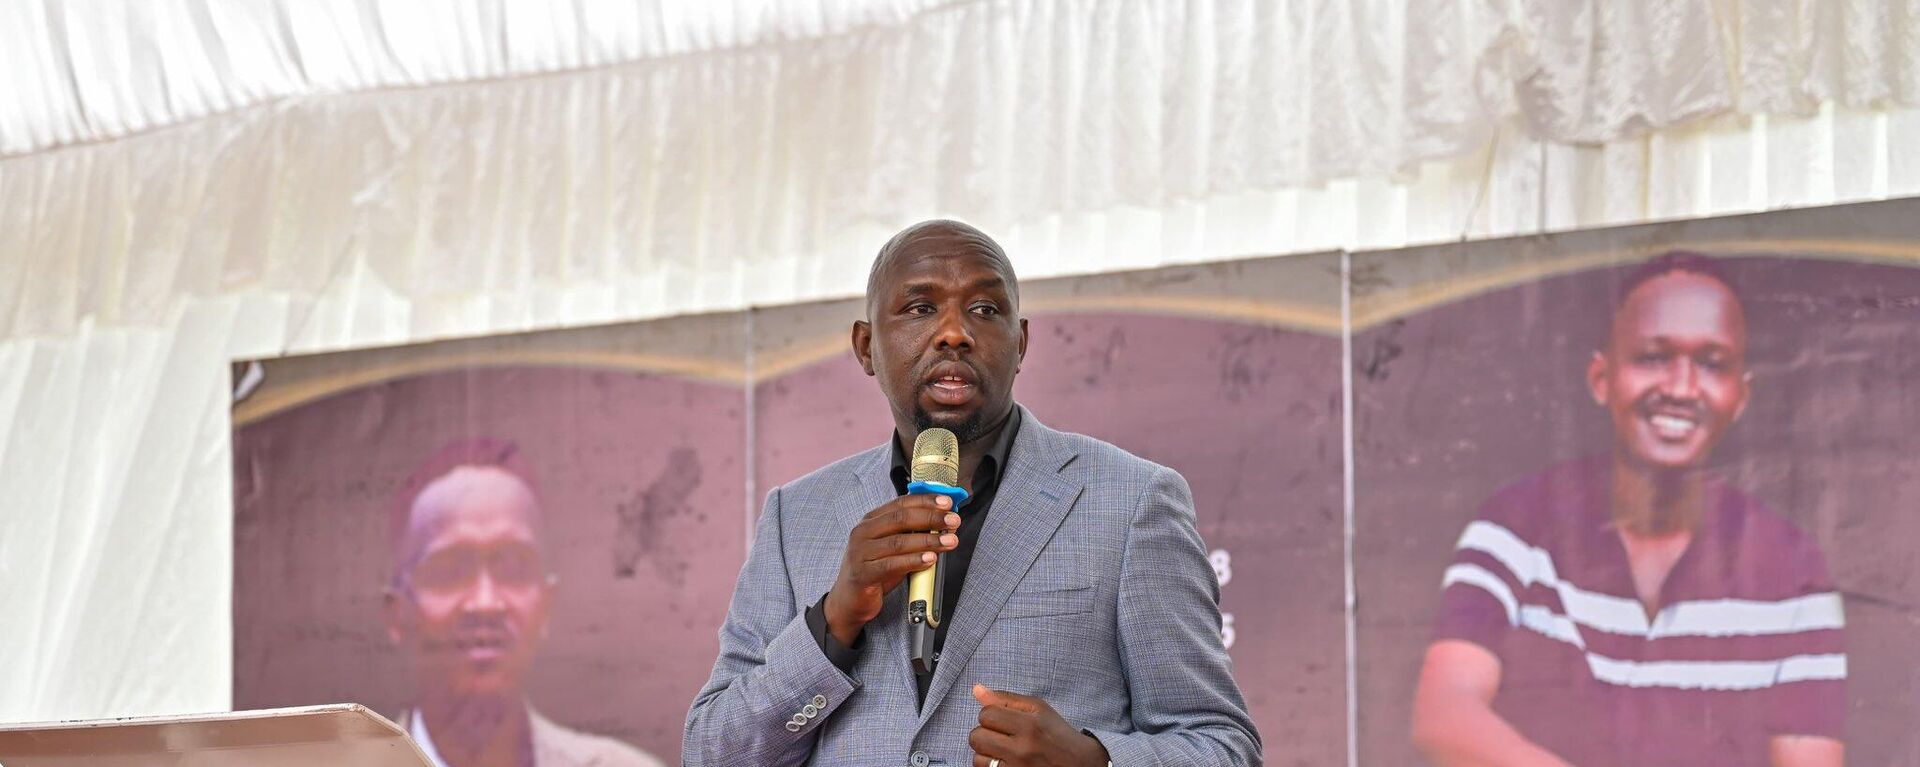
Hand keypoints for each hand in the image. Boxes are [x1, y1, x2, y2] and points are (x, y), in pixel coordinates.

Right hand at [823, 495, 960, 645]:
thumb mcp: (892, 548)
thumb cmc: (874, 571)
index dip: (925, 501)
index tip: (947, 502)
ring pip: (898, 542)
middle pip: (901, 518)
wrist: (849, 600)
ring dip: (928, 540)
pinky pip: (892, 565)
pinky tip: (930, 559)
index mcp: (871, 521)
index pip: (901, 503)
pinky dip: (913, 561)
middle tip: (952, 521)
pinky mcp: (863, 574)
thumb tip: (943, 525)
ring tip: (948, 541)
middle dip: (931, 518)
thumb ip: (912, 535)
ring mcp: (861, 553)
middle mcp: (863, 532)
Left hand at [970, 685, 1108, 766]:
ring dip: (986, 753)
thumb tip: (976, 689)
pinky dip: (990, 766)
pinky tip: (1004, 761)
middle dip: (984, 733)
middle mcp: (1023, 748)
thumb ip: (1005, 699)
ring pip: (978, 758)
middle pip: (977, 737)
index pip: (986, 714)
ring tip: (1002, 750)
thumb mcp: (1038, 709)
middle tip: (1000, 735)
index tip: (1001, 719)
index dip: (990, 714)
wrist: (1080, 764)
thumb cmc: (1056, 733)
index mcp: (1030, 724)